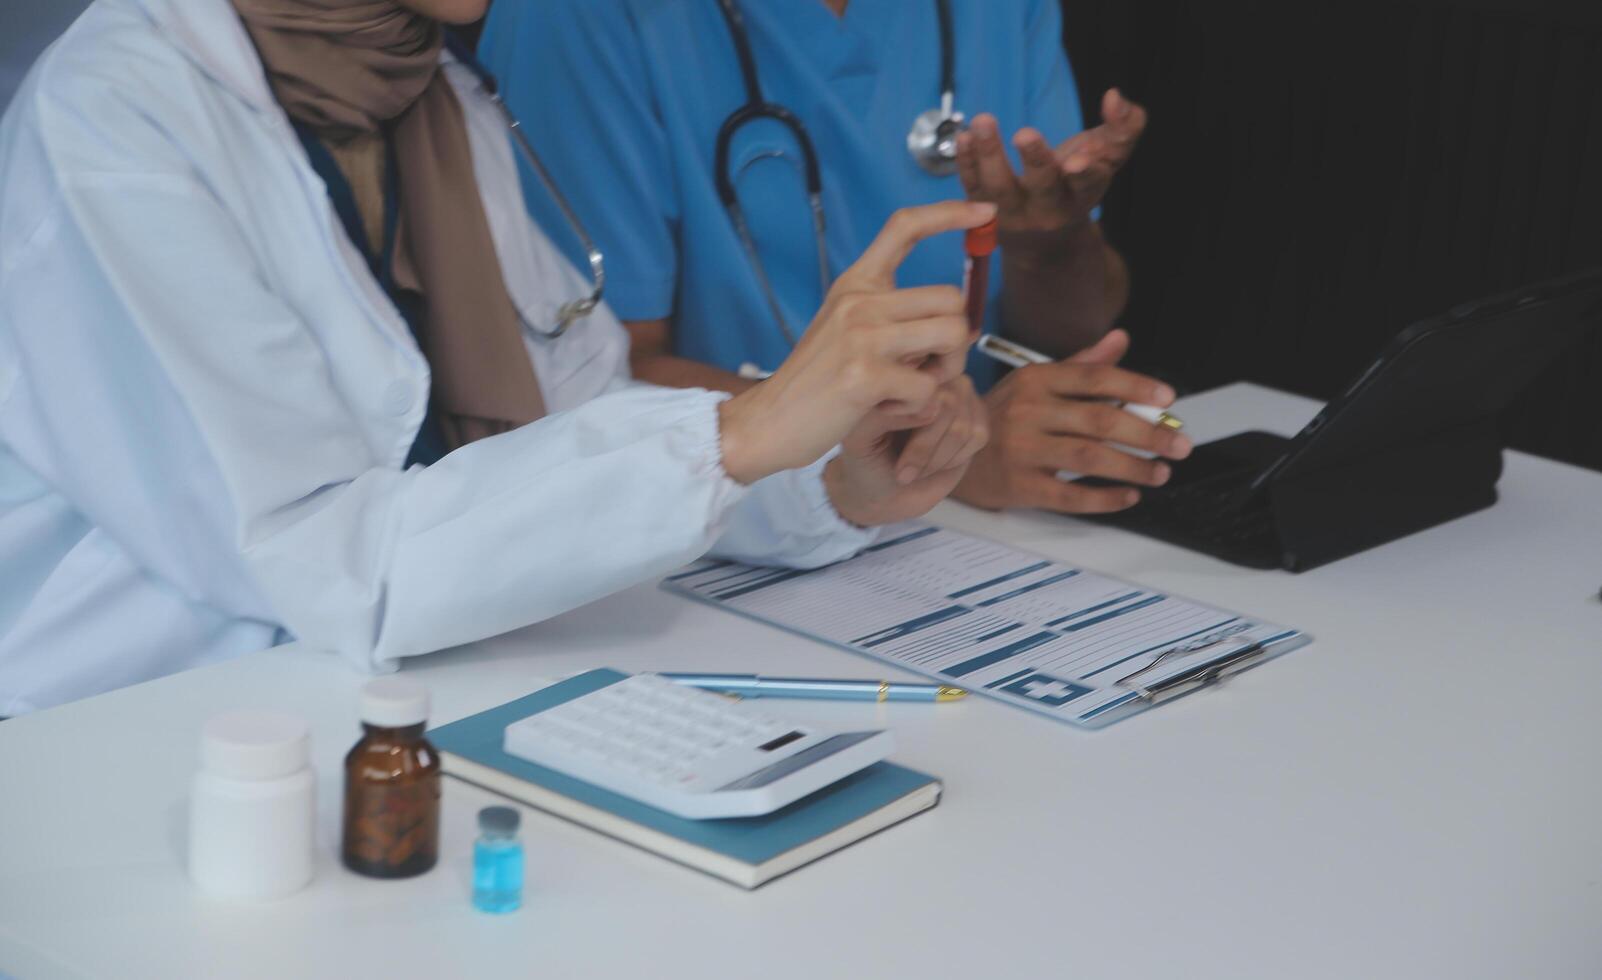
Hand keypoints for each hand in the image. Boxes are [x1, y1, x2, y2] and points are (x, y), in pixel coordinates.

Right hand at [718, 200, 996, 484]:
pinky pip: (929, 387)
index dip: (949, 213)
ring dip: (947, 371)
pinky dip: (919, 408)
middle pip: (951, 298)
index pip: (905, 227)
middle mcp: (859, 301)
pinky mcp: (865, 376)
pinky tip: (889, 411)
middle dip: (957, 340)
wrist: (768, 422)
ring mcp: (861, 336)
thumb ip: (891, 315)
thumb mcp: (844, 330)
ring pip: (953, 335)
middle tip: (932, 367)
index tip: (983, 210)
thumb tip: (953, 317)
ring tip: (915, 389)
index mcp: (855, 285)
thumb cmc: (815, 383)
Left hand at [826, 375, 989, 527]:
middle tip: (903, 472)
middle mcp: (932, 375)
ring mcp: (957, 393)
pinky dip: (953, 460)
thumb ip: (884, 415)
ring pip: (963, 425)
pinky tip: (934, 465)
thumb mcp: (860, 437)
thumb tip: (927, 409)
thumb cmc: (867, 462)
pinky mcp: (975, 417)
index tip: (883, 444)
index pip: (920, 382)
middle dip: (924, 447)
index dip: (909, 419)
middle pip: (947, 403)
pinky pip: (977, 435)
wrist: (884, 493)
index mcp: (899, 371)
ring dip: (936, 459)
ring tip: (914, 471)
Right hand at [953, 329, 1192, 512]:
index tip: (1167, 399)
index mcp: (1036, 380)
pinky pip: (1070, 494)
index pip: (1094, 378)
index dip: (1135, 387)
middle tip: (1178, 444)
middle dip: (1147, 433)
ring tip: (1159, 472)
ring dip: (1132, 467)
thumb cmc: (999, 418)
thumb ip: (1081, 364)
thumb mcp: (1034, 383)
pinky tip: (1127, 496)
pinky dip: (1105, 498)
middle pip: (1099, 420)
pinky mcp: (1019, 485)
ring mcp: (1021, 449)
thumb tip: (1120, 340)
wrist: (948, 454)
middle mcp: (1027, 411)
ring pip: (1089, 457)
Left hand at [955, 89, 1146, 236]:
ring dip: (989, 155)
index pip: (1088, 183)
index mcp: (1082, 194)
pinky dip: (966, 163)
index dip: (1085, 172)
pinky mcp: (985, 209)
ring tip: (983, 121)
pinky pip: (973, 187)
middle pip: (1043, 186)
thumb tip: (1115, 96)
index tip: (1078, 161)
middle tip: (1025, 134)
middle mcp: (1049, 208)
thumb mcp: (1108, 157)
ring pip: (1000, 188)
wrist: (1043, 239)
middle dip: (1035, 160)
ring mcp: (1014, 212)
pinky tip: (963, 136)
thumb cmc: (1077, 184)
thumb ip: (1124, 127)